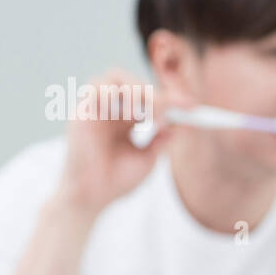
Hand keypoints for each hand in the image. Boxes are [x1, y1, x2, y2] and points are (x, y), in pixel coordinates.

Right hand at [56, 68, 172, 214]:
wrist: (92, 197)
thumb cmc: (116, 180)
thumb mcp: (148, 158)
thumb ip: (162, 139)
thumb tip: (181, 122)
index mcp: (126, 119)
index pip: (149, 98)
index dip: (172, 99)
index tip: (193, 106)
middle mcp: (111, 110)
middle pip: (134, 83)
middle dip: (157, 93)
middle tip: (174, 107)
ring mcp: (96, 108)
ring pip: (115, 77)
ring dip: (137, 91)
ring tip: (149, 115)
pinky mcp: (82, 111)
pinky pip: (96, 87)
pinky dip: (116, 94)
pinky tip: (130, 114)